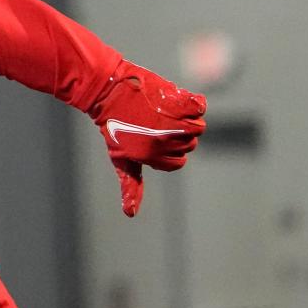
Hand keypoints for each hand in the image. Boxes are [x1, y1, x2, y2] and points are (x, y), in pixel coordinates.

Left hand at [88, 59, 206, 216]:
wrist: (108, 93)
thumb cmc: (114, 128)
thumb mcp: (121, 159)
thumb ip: (131, 185)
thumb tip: (130, 215)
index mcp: (149, 157)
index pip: (178, 162)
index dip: (170, 152)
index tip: (155, 139)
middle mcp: (162, 141)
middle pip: (190, 145)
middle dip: (178, 136)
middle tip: (157, 123)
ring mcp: (170, 121)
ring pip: (198, 127)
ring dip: (188, 120)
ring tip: (168, 113)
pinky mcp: (176, 101)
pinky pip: (200, 107)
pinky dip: (194, 103)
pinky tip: (179, 100)